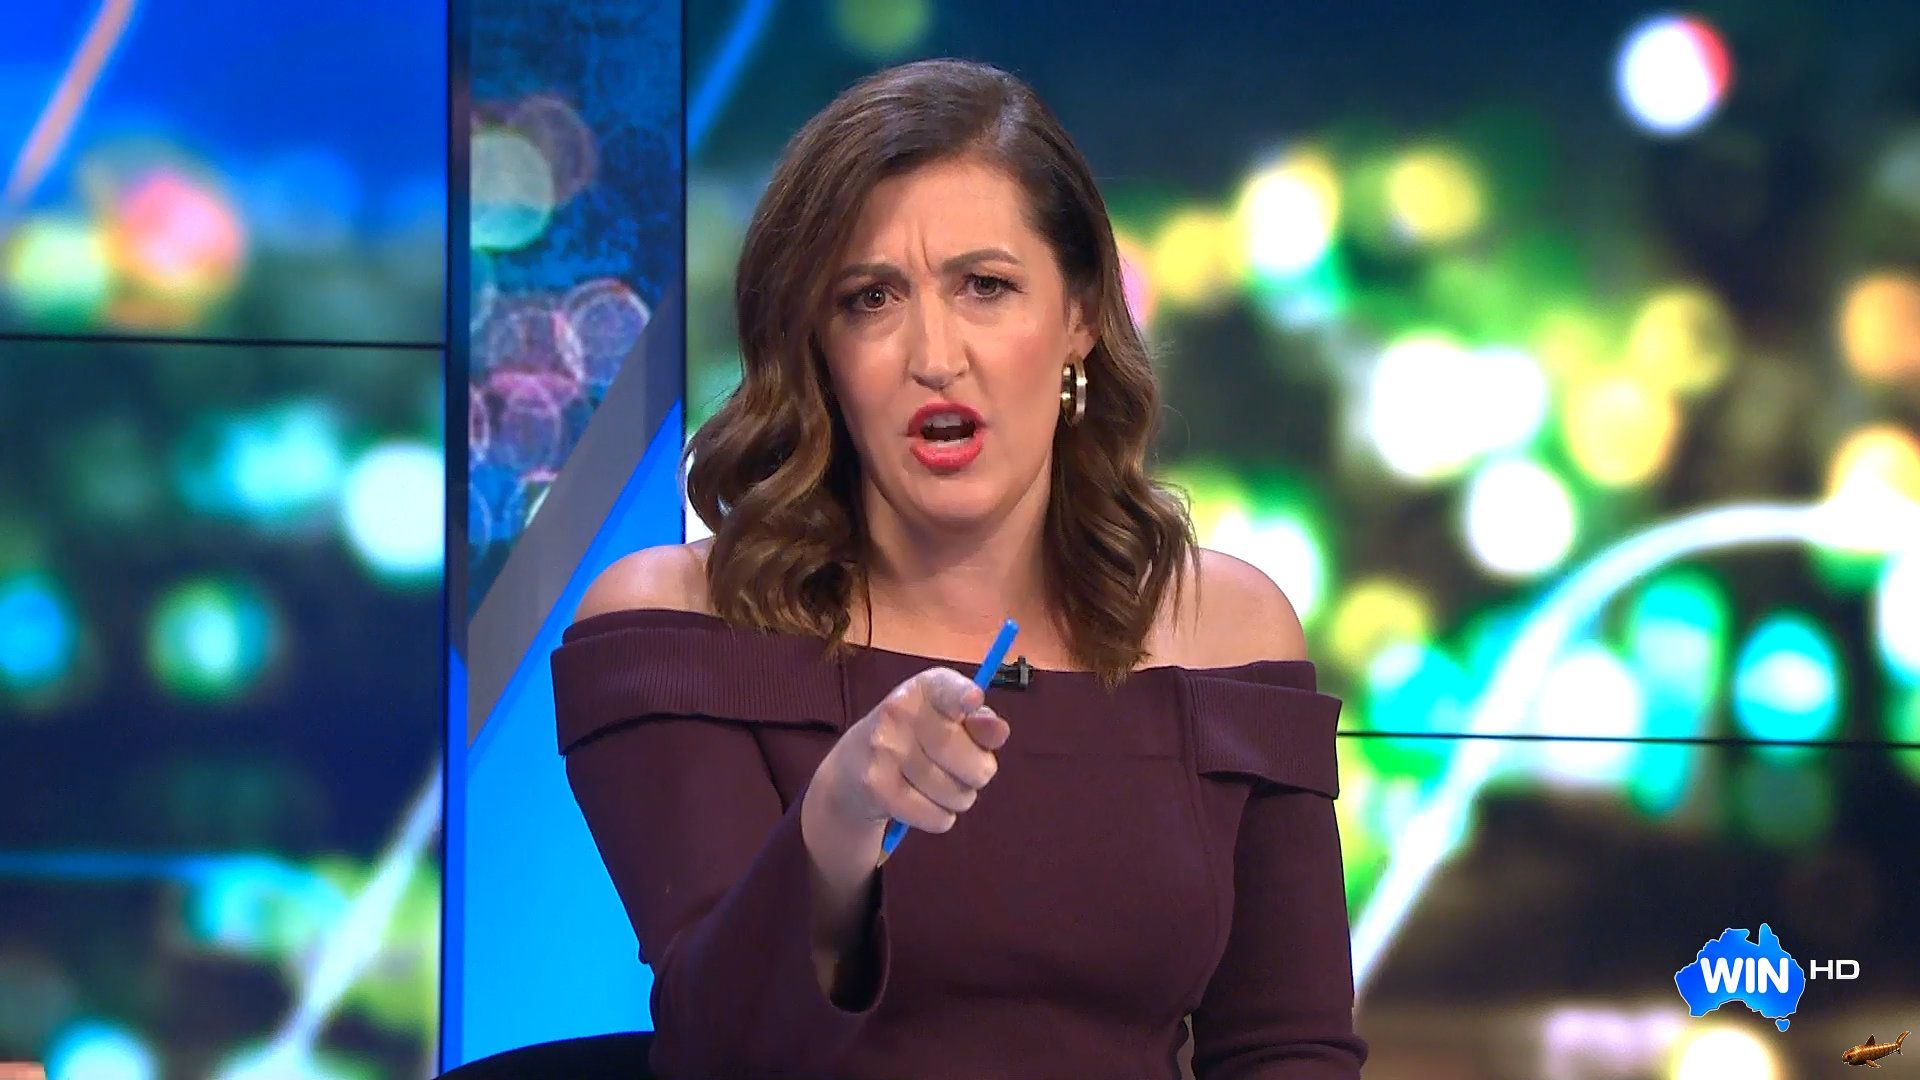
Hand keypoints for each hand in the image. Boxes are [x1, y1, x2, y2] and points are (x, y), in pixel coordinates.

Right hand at [809, 666, 1011, 837]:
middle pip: (968, 757)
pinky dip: (941, 818)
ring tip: (942, 787)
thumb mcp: (946, 720)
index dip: (963, 695)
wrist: (851, 768)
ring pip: (956, 793)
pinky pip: (936, 816)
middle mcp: (899, 711)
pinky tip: (926, 804)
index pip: (947, 688)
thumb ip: (978, 724)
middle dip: (981, 773)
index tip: (974, 700)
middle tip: (969, 773)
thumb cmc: (915, 738)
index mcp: (924, 689)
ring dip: (960, 798)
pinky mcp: (876, 785)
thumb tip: (1000, 731)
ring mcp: (884, 748)